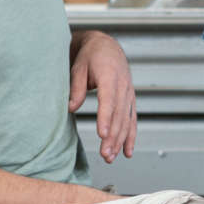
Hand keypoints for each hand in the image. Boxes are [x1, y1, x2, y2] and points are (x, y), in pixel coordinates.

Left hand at [69, 31, 136, 162]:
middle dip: (113, 136)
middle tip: (105, 154)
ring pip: (126, 120)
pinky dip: (130, 136)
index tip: (102, 134)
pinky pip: (132, 120)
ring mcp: (128, 93)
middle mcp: (123, 85)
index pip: (108, 99)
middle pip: (119, 115)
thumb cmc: (90, 56)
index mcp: (110, 75)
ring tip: (110, 157)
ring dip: (120, 140)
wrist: (106, 46)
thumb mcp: (78, 67)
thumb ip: (76, 87)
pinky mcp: (129, 100)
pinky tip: (126, 152)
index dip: (106, 117)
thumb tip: (71, 107)